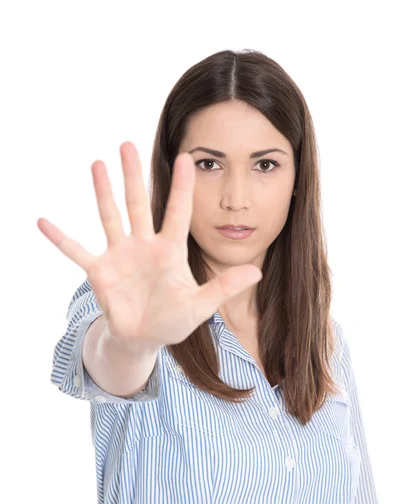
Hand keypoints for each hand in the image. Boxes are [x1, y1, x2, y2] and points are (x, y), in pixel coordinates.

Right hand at [37, 141, 261, 349]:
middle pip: (138, 204)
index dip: (183, 187)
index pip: (178, 212)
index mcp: (169, 251)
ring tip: (97, 163)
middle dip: (132, 175)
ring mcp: (119, 256)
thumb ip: (224, 287)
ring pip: (109, 217)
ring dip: (102, 192)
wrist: (145, 337)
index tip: (187, 157)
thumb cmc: (173, 320)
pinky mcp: (99, 272)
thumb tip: (257, 272)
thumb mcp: (201, 305)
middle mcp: (143, 246)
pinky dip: (60, 239)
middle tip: (127, 144)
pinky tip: (42, 221)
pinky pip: (76, 251)